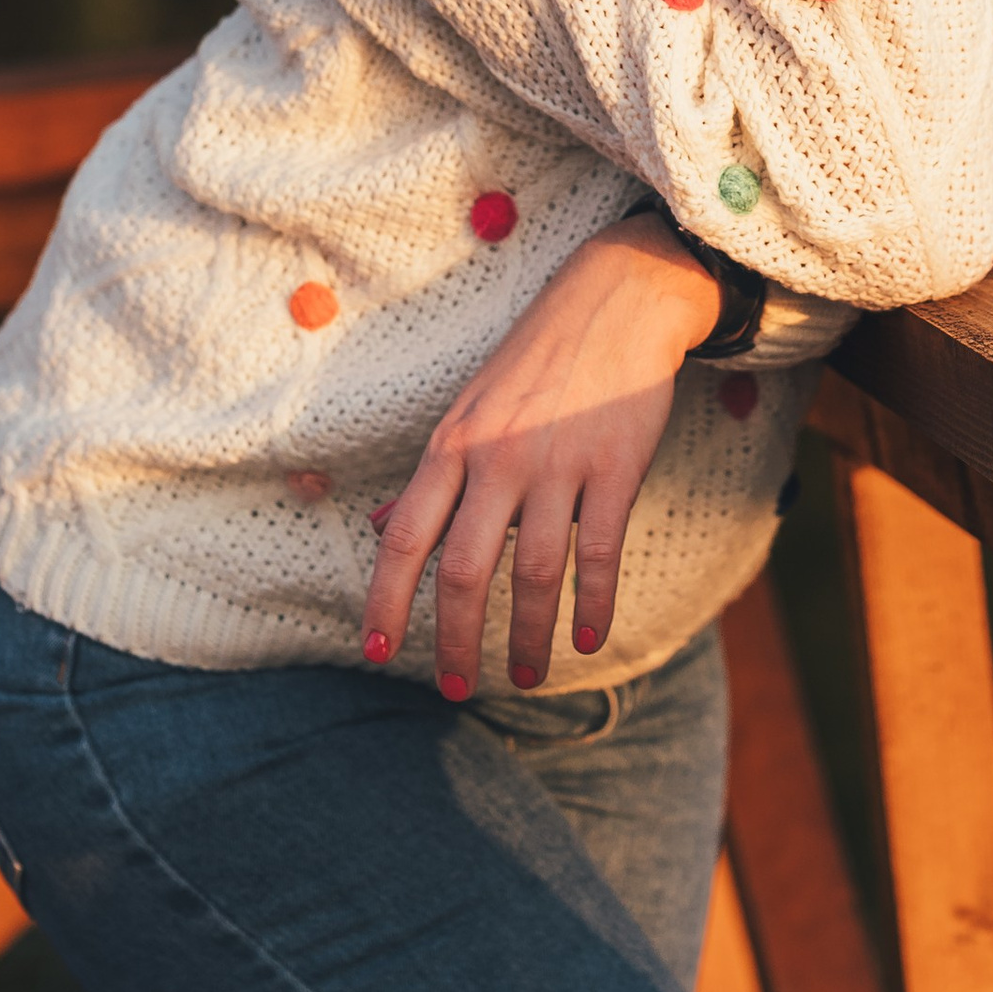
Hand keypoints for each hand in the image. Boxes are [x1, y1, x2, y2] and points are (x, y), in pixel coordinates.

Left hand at [362, 215, 721, 693]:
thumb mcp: (467, 412)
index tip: (376, 652)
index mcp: (452, 446)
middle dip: (455, 641)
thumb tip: (377, 530)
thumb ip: (429, 478)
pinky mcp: (615, 466)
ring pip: (534, 570)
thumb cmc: (533, 364)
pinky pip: (601, 550)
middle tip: (457, 690)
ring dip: (527, 636)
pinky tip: (589, 639)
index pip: (404, 536)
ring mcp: (559, 463)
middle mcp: (498, 458)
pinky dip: (594, 603)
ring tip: (525, 676)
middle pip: (463, 569)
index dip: (385, 599)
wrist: (616, 301)